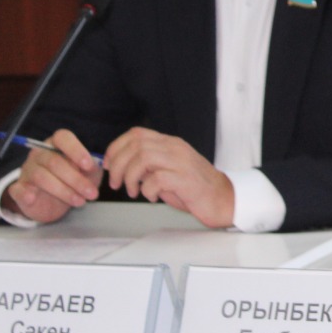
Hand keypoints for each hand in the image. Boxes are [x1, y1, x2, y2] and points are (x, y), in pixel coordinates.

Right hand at [2, 128, 102, 223]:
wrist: (51, 201)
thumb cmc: (73, 179)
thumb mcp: (87, 172)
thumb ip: (91, 167)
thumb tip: (94, 166)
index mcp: (56, 144)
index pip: (63, 138)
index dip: (76, 150)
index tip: (89, 166)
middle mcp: (40, 154)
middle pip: (54, 162)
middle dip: (76, 179)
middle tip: (92, 193)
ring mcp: (27, 170)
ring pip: (41, 177)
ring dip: (63, 191)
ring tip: (80, 201)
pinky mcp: (18, 189)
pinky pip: (18, 189)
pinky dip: (24, 193)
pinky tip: (33, 198)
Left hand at [103, 127, 234, 228]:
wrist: (222, 199)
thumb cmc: (193, 188)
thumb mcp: (168, 170)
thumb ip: (149, 165)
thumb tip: (122, 166)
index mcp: (170, 143)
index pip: (136, 133)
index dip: (116, 147)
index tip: (108, 165)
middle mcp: (176, 148)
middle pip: (136, 145)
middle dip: (118, 165)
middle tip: (116, 183)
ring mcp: (181, 162)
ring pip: (143, 158)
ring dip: (129, 177)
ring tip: (132, 192)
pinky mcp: (185, 179)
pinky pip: (156, 179)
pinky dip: (147, 190)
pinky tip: (151, 198)